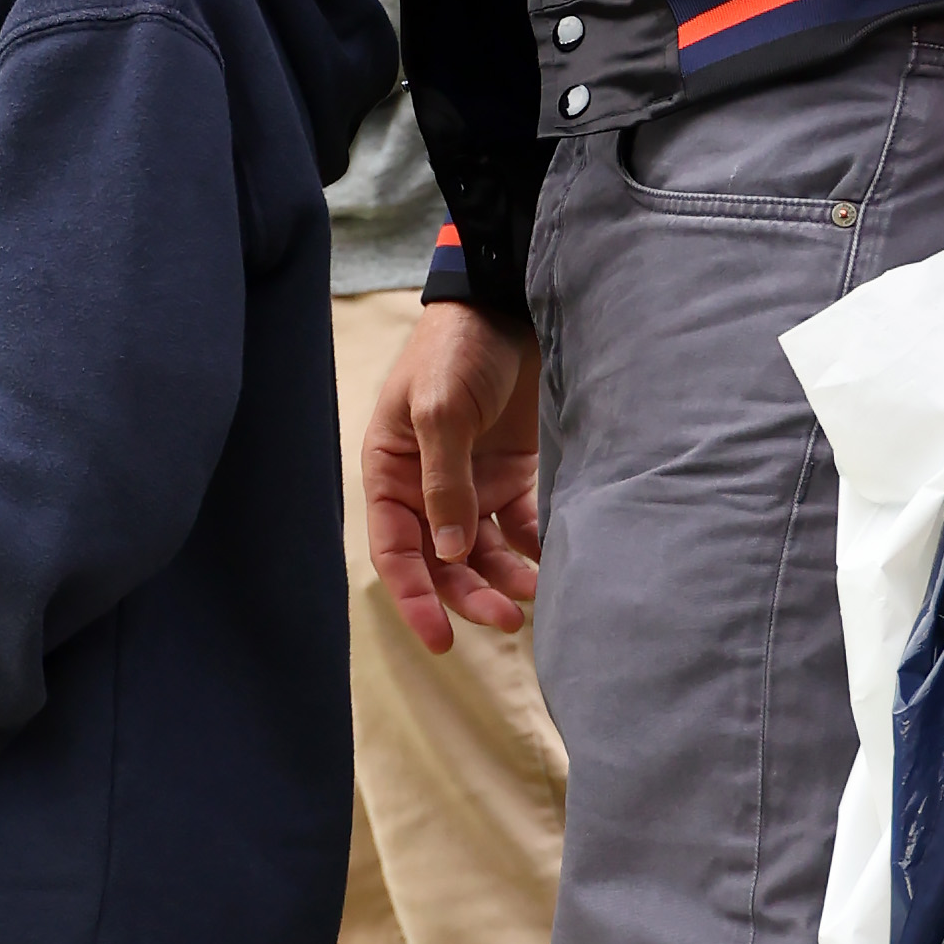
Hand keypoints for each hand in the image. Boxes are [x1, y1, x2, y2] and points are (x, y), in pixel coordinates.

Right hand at [361, 299, 541, 651]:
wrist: (508, 304)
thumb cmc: (456, 348)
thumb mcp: (440, 408)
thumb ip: (444, 481)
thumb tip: (451, 554)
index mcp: (391, 472)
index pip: (395, 550)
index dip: (414, 597)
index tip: (440, 638)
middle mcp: (428, 486)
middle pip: (443, 561)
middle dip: (468, 596)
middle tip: (505, 620)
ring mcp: (473, 483)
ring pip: (483, 552)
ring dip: (503, 579)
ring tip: (534, 595)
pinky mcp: (514, 475)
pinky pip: (521, 527)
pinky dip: (533, 550)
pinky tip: (552, 564)